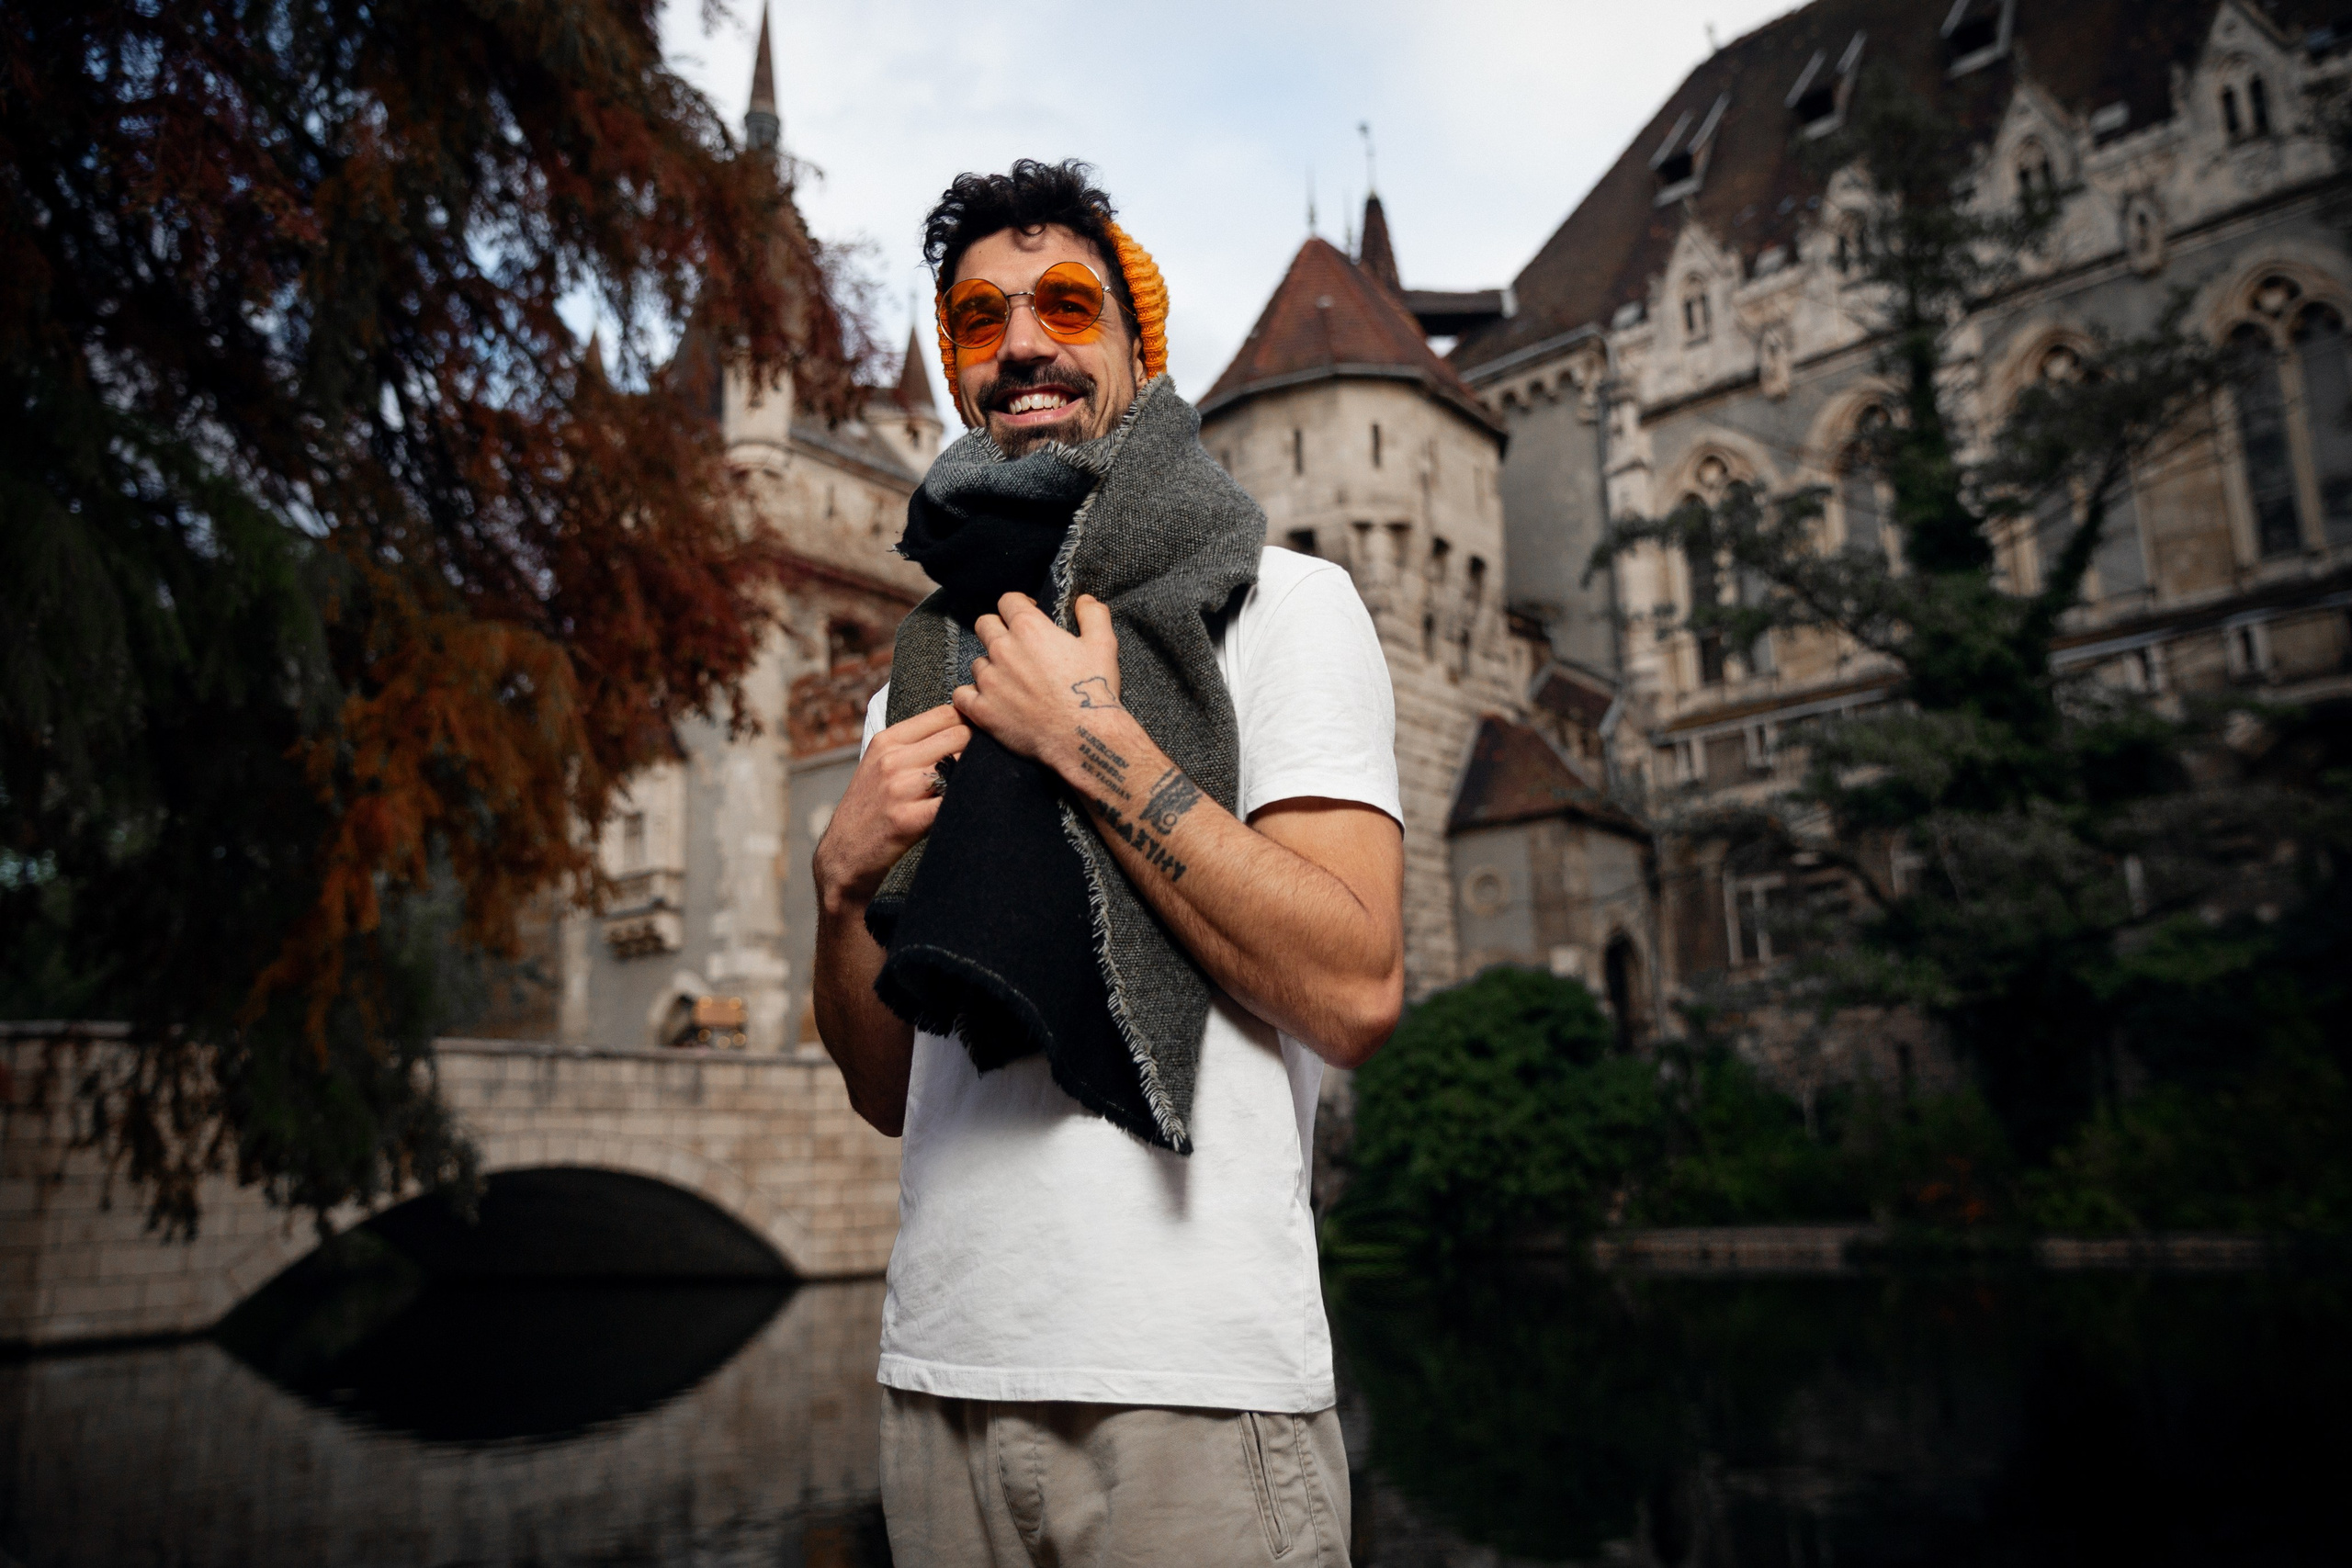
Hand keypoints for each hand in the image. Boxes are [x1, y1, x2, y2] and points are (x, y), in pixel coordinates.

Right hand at [812, 703, 967, 913]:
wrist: (844, 854)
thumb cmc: (869, 808)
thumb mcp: (879, 765)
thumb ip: (912, 745)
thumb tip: (960, 726)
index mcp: (887, 741)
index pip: (944, 714)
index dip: (970, 720)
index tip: (982, 733)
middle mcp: (892, 760)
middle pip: (958, 735)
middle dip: (979, 745)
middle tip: (990, 759)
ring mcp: (900, 789)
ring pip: (960, 764)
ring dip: (977, 773)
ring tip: (983, 782)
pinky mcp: (908, 819)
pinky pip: (953, 800)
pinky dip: (968, 799)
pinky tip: (972, 805)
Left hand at [955, 592, 1122, 771]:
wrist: (1083, 736)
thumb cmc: (1093, 690)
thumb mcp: (1103, 645)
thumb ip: (1093, 615)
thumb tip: (1084, 600)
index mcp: (1029, 628)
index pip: (1007, 600)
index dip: (1018, 604)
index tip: (1026, 613)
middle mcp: (1003, 649)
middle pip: (984, 624)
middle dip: (998, 629)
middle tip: (1015, 646)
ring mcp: (989, 680)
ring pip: (976, 661)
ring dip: (990, 666)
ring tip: (1009, 680)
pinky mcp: (981, 709)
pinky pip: (961, 694)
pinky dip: (971, 695)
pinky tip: (986, 700)